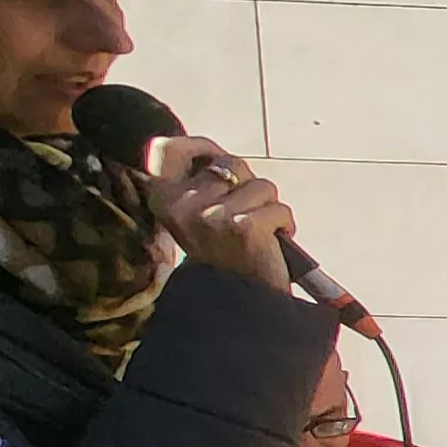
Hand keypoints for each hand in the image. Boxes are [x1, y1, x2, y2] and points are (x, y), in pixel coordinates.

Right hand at [144, 137, 293, 290]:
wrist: (236, 301)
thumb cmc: (224, 254)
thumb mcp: (198, 214)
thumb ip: (203, 183)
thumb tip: (218, 153)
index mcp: (163, 198)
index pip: (167, 148)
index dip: (200, 145)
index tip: (216, 156)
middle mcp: (182, 204)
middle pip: (231, 162)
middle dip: (248, 185)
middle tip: (242, 217)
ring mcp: (212, 215)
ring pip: (262, 185)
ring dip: (268, 208)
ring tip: (255, 235)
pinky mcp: (243, 226)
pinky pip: (280, 208)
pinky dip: (284, 224)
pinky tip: (269, 244)